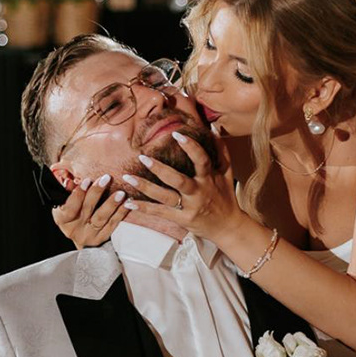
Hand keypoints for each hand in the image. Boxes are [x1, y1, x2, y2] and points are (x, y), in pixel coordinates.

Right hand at [53, 174, 130, 248]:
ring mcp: (89, 235)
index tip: (87, 180)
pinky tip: (127, 203)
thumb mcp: (65, 204)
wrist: (81, 236)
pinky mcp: (101, 238)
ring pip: (101, 218)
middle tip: (105, 179)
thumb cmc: (72, 213)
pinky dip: (121, 213)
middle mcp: (75, 229)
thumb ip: (68, 193)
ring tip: (120, 193)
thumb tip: (69, 182)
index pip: (69, 207)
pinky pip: (112, 224)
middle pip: (87, 209)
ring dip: (111, 204)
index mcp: (63, 219)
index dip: (78, 194)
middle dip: (96, 192)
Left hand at [118, 131, 245, 241]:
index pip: (201, 160)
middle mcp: (199, 192)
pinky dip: (144, 209)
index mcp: (209, 178)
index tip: (176, 134)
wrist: (228, 227)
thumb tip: (212, 128)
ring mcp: (190, 207)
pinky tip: (129, 203)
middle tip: (143, 157)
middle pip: (178, 180)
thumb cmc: (225, 197)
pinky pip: (161, 213)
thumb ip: (221, 151)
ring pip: (165, 197)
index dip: (191, 147)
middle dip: (160, 169)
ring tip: (128, 177)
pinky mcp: (182, 219)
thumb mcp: (227, 173)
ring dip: (145, 187)